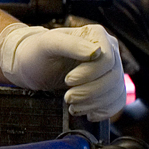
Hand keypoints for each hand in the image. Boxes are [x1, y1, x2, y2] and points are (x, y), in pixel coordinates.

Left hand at [0, 22, 126, 119]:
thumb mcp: (48, 44)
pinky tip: (87, 112)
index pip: (107, 60)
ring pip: (115, 92)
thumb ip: (71, 45)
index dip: (89, 74)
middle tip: (68, 97)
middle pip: (113, 78)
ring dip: (94, 104)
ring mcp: (111, 69)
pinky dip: (103, 110)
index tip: (68, 80)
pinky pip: (117, 102)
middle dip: (89, 92)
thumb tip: (96, 52)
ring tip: (72, 105)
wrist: (31, 65)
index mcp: (97, 35)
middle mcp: (109, 50)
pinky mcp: (109, 86)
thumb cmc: (37, 51)